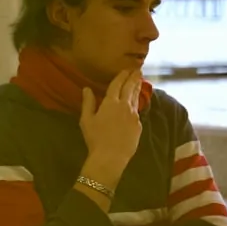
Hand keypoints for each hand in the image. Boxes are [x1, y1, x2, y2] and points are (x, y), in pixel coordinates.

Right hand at [79, 69, 142, 187]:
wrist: (110, 157)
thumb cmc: (95, 138)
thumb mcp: (86, 120)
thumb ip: (88, 102)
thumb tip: (87, 88)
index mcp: (110, 102)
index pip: (117, 84)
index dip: (122, 75)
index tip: (126, 69)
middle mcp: (124, 106)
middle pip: (130, 88)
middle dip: (133, 78)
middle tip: (138, 69)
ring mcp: (134, 115)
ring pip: (136, 98)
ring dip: (138, 88)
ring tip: (140, 80)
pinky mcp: (138, 125)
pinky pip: (137, 111)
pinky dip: (137, 103)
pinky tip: (137, 103)